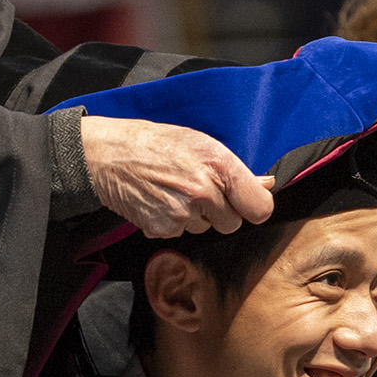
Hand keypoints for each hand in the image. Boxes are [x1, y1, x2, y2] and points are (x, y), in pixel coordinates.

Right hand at [79, 115, 274, 238]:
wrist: (109, 156)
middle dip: (221, 212)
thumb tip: (267, 183)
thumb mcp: (202, 144)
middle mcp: (203, 192)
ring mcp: (182, 213)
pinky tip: (160, 201)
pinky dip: (173, 222)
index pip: (260, 207)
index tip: (245, 202)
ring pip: (205, 229)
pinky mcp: (163, 229)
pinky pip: (181, 233)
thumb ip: (237, 170)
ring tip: (174, 191)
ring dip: (195, 216)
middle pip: (233, 224)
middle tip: (200, 191)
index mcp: (219, 166)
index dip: (254, 206)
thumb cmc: (157, 144)